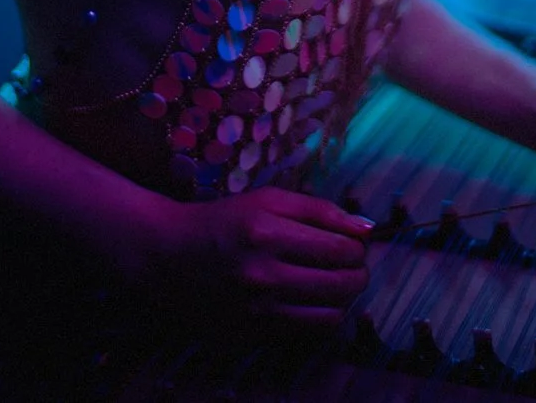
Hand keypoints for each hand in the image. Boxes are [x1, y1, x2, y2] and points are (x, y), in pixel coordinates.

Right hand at [162, 187, 372, 329]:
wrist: (168, 257)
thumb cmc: (223, 220)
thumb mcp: (267, 200)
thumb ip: (320, 210)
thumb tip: (368, 228)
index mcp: (267, 230)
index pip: (340, 248)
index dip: (357, 247)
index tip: (354, 242)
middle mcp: (262, 273)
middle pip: (342, 283)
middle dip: (358, 273)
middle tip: (351, 263)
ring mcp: (257, 309)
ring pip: (332, 314)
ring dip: (344, 298)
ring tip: (335, 282)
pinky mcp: (253, 334)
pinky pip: (309, 333)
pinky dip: (322, 317)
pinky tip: (313, 300)